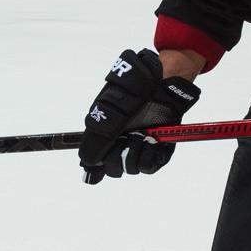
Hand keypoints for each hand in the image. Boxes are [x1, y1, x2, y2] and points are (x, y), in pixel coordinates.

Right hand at [79, 48, 200, 182]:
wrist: (164, 81)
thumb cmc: (134, 88)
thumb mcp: (108, 108)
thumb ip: (96, 136)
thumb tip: (87, 161)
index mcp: (103, 133)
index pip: (94, 161)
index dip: (96, 166)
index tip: (101, 165)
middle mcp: (119, 142)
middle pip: (112, 169)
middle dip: (118, 157)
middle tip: (126, 137)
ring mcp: (137, 146)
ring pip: (131, 168)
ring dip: (136, 152)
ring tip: (142, 134)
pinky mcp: (156, 149)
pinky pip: (150, 166)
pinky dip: (150, 155)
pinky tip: (152, 140)